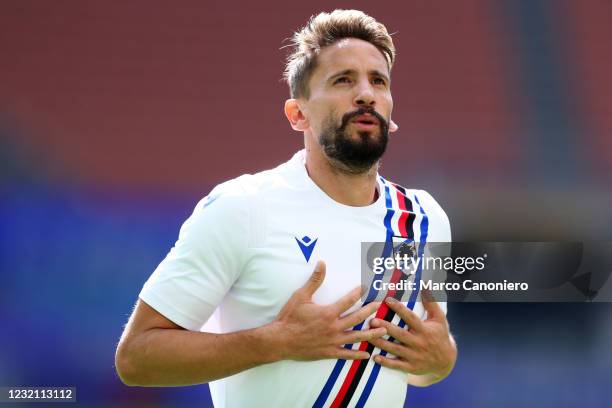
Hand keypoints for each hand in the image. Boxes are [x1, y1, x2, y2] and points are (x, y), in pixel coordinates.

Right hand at [272, 260, 386, 360]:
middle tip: (380, 305)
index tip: (367, 288)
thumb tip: (322, 263)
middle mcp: (334, 327)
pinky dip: (357, 354)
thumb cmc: (290, 317)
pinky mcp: (329, 352)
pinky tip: (366, 354)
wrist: (280, 340)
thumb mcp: (301, 296)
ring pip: (357, 337)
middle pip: (357, 318)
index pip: (348, 301)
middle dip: (370, 311)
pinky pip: (346, 354)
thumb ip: (314, 280)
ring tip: (384, 330)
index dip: (359, 293)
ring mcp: (333, 341)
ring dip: (371, 333)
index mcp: (328, 313)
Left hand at [368, 290, 456, 381]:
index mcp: (424, 330)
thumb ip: (431, 302)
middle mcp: (419, 343)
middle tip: (372, 320)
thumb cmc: (439, 335)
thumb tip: (425, 284)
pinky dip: (386, 362)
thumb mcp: (439, 318)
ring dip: (381, 343)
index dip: (399, 309)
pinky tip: (374, 357)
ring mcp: (415, 356)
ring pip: (395, 350)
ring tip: (368, 336)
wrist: (446, 361)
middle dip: (386, 327)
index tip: (387, 300)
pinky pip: (397, 365)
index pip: (411, 318)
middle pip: (400, 335)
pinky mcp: (411, 367)